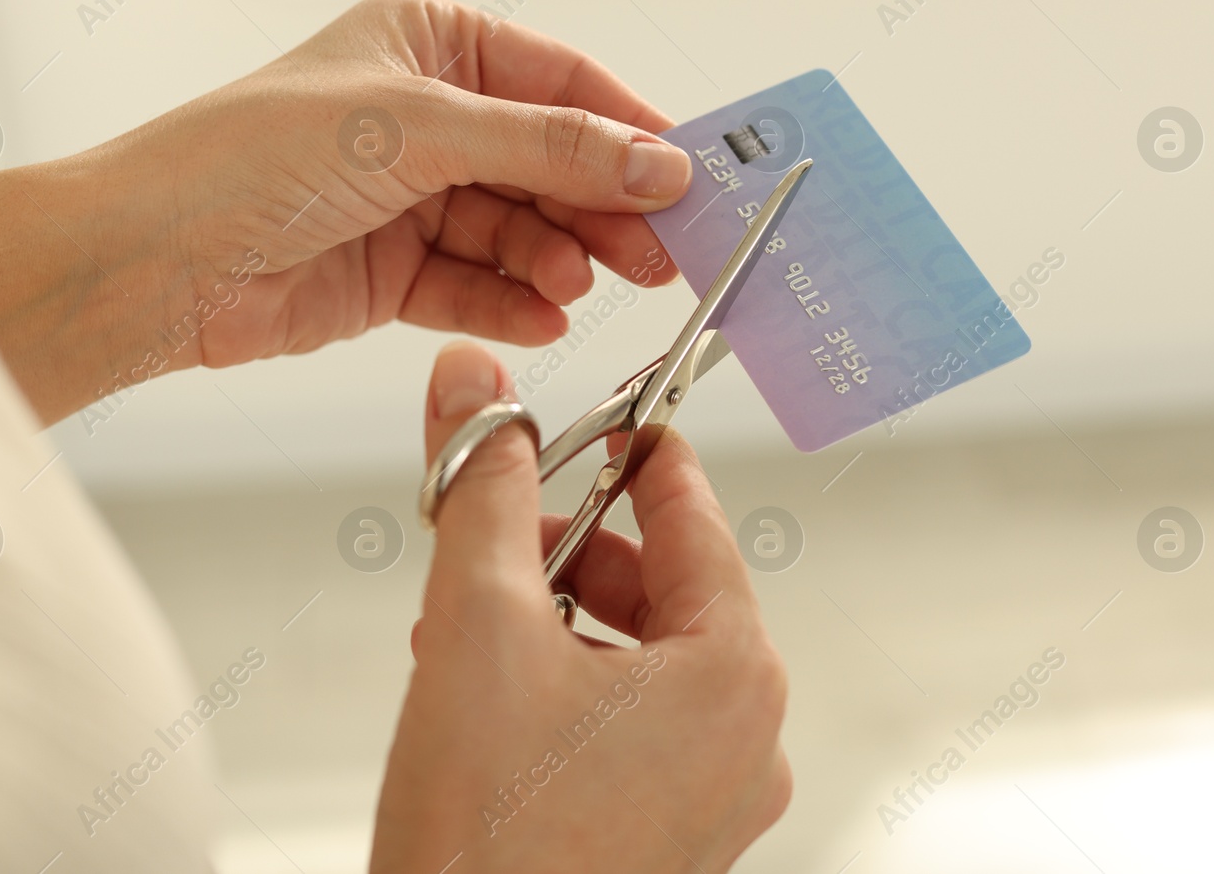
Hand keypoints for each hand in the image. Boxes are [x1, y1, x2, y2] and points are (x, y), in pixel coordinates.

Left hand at [0, 0, 689, 421]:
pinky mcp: (394, 272)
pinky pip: (476, 286)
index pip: (561, 81)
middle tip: (660, 255)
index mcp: (429, 44)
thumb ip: (547, 150)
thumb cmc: (256, 156)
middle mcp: (425, 117)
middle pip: (549, 163)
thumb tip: (659, 164)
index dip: (629, 130)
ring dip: (556, 260)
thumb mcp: (419, 131)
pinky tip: (543, 319)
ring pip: (519, 231)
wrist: (153, 262)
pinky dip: (511, 304)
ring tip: (583, 286)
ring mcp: (411, 197)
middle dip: (601, 209)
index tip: (690, 178)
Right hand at [370, 341, 790, 872]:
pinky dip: (564, 686)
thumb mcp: (476, 621)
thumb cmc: (486, 833)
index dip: (629, 449)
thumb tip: (475, 386)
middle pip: (664, 585)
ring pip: (640, 656)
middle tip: (488, 536)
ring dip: (554, 620)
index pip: (692, 511)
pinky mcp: (671, 838)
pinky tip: (486, 694)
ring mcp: (715, 796)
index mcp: (734, 671)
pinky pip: (630, 724)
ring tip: (465, 627)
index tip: (586, 418)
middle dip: (567, 551)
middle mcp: (748, 736)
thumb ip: (484, 486)